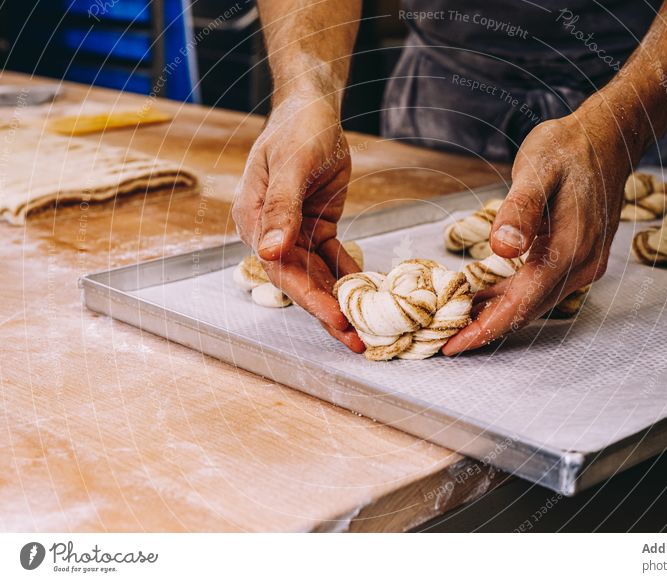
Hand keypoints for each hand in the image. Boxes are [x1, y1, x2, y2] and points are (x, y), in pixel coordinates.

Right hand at [232, 96, 363, 351]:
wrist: (313, 107)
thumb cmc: (298, 128)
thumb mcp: (291, 164)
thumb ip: (282, 207)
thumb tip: (270, 252)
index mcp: (254, 221)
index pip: (282, 271)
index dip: (310, 300)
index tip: (338, 321)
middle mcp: (272, 234)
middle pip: (301, 282)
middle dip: (329, 313)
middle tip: (359, 342)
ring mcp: (295, 233)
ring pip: (318, 277)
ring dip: (341, 303)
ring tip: (367, 332)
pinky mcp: (317, 228)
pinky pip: (335, 260)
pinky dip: (351, 278)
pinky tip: (371, 297)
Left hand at [443, 110, 636, 354]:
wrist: (607, 137)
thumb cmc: (568, 149)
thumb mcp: (539, 169)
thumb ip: (521, 209)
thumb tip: (503, 248)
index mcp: (571, 249)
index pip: (523, 302)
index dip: (486, 328)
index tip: (452, 346)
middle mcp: (581, 265)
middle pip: (528, 310)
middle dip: (485, 329)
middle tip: (443, 341)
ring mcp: (583, 264)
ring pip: (533, 302)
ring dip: (495, 315)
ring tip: (455, 324)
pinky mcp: (577, 258)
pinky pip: (538, 288)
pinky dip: (508, 297)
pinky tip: (482, 298)